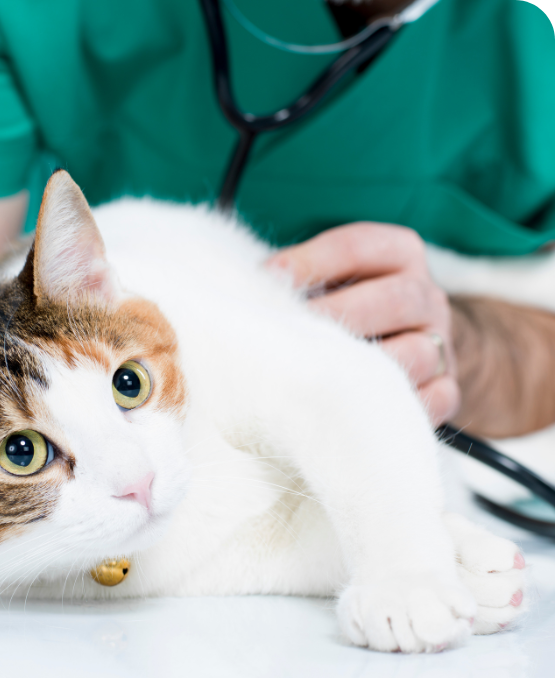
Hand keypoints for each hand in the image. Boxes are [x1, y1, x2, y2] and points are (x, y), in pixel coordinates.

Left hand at [265, 222, 458, 425]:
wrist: (408, 340)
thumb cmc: (348, 305)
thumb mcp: (329, 276)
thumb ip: (299, 277)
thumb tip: (251, 288)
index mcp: (399, 253)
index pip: (358, 246)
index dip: (310, 261)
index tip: (267, 280)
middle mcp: (427, 295)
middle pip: (396, 298)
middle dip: (337, 316)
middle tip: (290, 335)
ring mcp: (443, 343)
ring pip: (418, 354)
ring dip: (366, 368)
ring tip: (318, 377)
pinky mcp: (449, 389)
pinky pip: (435, 400)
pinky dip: (399, 406)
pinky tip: (357, 409)